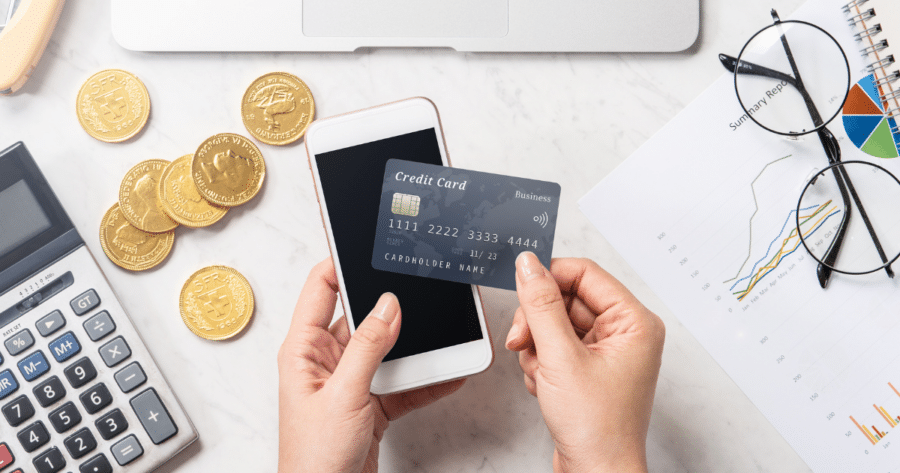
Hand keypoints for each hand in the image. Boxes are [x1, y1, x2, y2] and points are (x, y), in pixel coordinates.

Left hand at [278, 258, 465, 472]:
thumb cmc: (313, 457)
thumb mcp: (344, 394)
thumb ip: (368, 347)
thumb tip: (388, 305)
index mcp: (303, 349)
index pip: (321, 288)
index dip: (341, 263)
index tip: (368, 245)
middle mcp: (325, 360)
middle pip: (362, 317)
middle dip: (392, 308)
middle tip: (419, 289)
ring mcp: (349, 381)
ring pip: (387, 350)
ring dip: (414, 347)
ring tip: (442, 333)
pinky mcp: (370, 402)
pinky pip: (401, 381)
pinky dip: (424, 379)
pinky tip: (448, 372)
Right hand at [506, 253, 664, 472]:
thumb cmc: (598, 427)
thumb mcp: (561, 357)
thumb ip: (541, 306)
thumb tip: (529, 265)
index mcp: (634, 322)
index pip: (585, 274)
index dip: (549, 278)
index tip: (521, 286)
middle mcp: (623, 333)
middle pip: (565, 299)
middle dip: (538, 322)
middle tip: (523, 340)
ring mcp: (605, 352)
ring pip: (554, 324)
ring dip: (537, 346)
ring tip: (541, 373)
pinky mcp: (587, 369)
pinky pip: (554, 346)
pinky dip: (541, 362)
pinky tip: (545, 385)